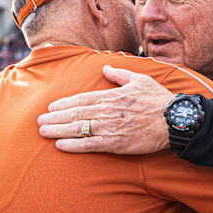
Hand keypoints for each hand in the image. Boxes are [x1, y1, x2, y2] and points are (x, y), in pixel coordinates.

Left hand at [38, 65, 174, 153]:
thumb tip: (106, 67)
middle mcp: (106, 111)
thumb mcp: (139, 80)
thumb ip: (119, 75)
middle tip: (39, 122)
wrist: (174, 120)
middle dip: (55, 118)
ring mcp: (110, 128)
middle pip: (75, 115)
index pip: (81, 100)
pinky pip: (89, 145)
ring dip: (58, 130)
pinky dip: (73, 145)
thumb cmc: (158, 99)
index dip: (63, 104)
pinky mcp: (115, 144)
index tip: (50, 108)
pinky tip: (60, 145)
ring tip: (43, 132)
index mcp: (111, 96)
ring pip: (78, 129)